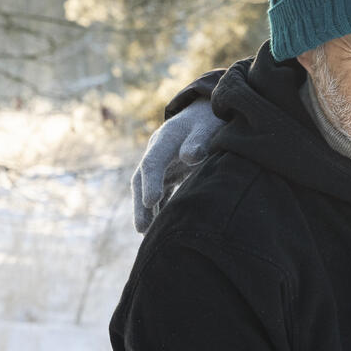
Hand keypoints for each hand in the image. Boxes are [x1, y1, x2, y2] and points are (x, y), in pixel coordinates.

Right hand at [130, 97, 224, 231]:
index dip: (151, 181)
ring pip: (148, 189)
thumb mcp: (208, 126)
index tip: (151, 200)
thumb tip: (190, 157)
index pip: (152, 162)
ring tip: (149, 236)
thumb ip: (199, 140)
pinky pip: (161, 194)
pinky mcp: (170, 174)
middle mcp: (157, 152)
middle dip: (141, 204)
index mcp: (165, 139)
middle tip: (143, 229)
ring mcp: (162, 164)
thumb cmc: (210, 120)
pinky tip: (161, 229)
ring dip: (147, 211)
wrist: (208, 113)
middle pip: (142, 179)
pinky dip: (160, 210)